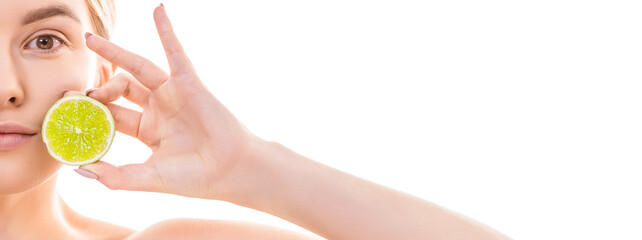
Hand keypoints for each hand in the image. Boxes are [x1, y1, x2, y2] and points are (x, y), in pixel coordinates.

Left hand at [78, 5, 258, 198]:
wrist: (230, 170)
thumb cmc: (196, 177)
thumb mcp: (149, 178)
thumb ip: (116, 176)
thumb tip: (78, 168)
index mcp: (148, 131)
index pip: (112, 115)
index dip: (90, 113)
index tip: (67, 113)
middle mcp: (158, 109)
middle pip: (120, 89)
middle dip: (98, 87)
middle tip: (77, 91)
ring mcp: (173, 94)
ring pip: (138, 68)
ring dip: (114, 53)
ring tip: (90, 40)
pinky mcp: (189, 83)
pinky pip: (175, 53)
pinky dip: (166, 32)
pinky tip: (158, 12)